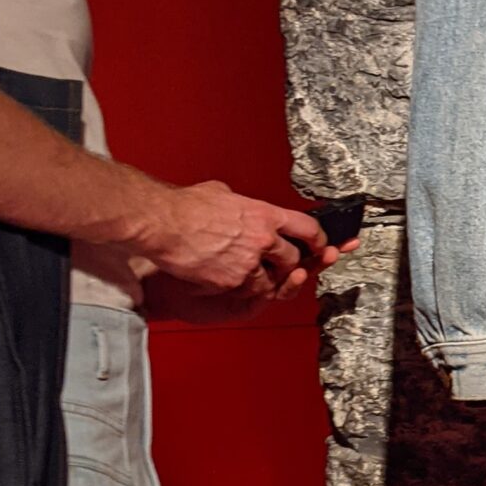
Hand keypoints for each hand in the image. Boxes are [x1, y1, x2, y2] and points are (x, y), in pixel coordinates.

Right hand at [138, 180, 334, 293]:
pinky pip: (249, 292)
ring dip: (267, 280)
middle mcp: (263, 239)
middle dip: (291, 265)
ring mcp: (249, 263)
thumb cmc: (186, 206)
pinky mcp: (233, 282)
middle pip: (294, 259)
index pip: (307, 228)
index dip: (318, 240)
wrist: (164, 224)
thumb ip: (242, 203)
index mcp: (265, 214)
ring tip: (251, 273)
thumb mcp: (223, 193)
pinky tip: (233, 282)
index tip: (321, 245)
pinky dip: (244, 290)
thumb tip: (241, 205)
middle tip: (285, 266)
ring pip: (273, 280)